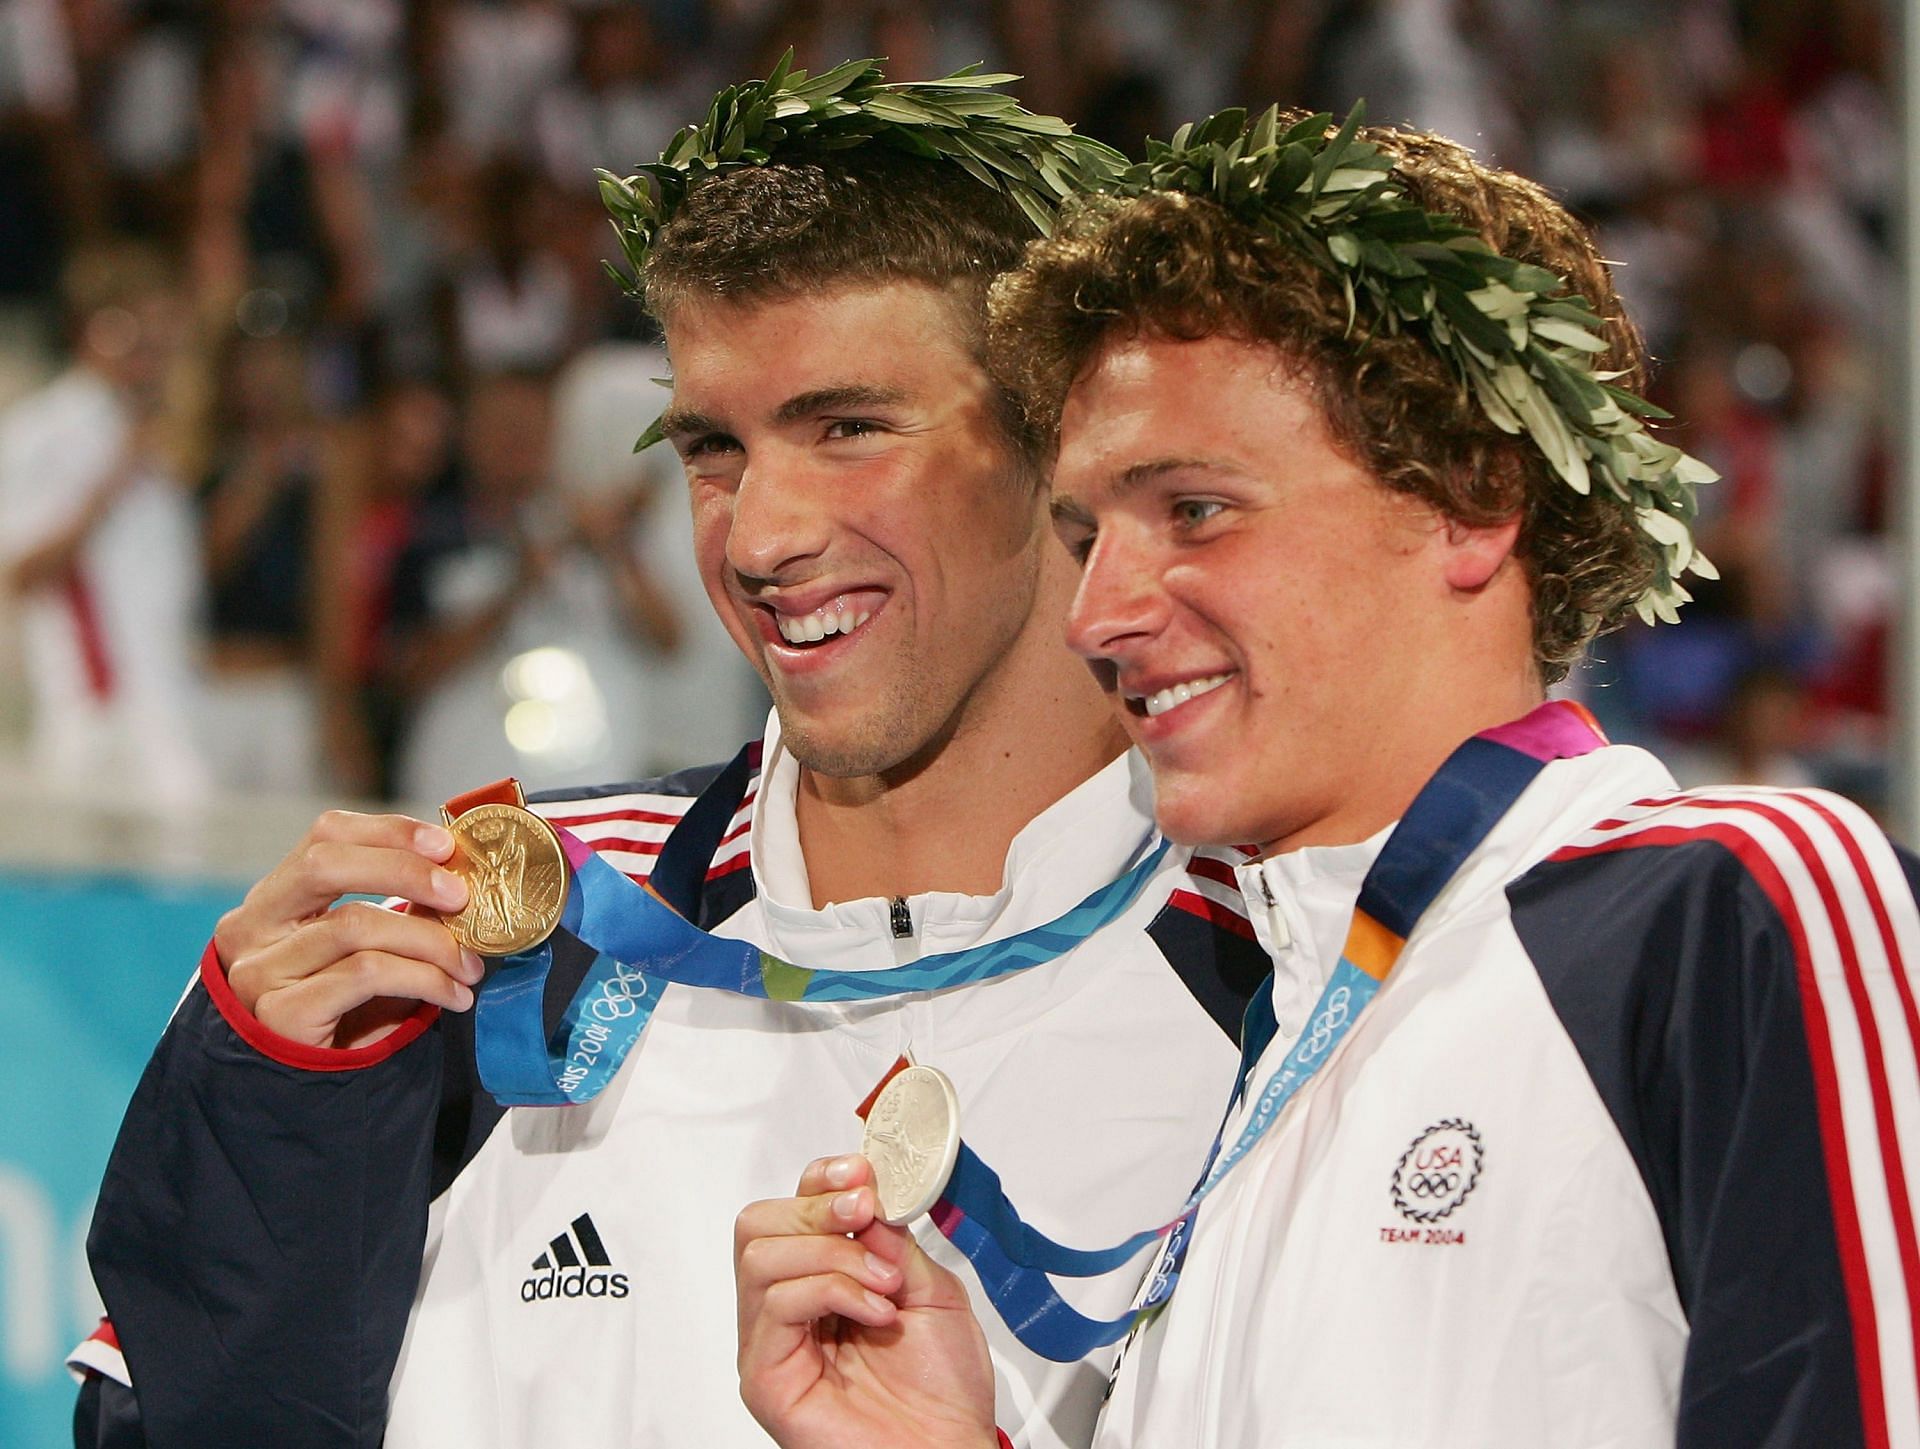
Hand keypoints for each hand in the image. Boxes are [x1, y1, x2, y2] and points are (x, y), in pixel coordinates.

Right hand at [216, 812, 482, 1050]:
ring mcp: (259, 971)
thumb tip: (459, 872)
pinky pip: (366, 974)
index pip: (324, 836)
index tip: (445, 845)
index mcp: (273, 898)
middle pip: (325, 866)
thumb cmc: (349, 1009)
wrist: (315, 1092)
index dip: (388, 831)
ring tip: (469, 967)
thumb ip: (401, 905)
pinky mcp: (281, 1014)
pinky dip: (424, 979)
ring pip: (356, 924)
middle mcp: (251, 928)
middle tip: (461, 896)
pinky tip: (452, 996)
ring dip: (431, 942)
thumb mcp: (371, 946)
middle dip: (405, 871)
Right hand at [735, 1155, 997, 1448]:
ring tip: (883, 1281)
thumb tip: (864, 1195)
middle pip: (757, 1224)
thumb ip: (893, 1240)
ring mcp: (770, 1344)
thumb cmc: (942, 1390)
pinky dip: (832, 1290)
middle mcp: (787, 1311)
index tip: (863, 1173)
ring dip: (832, 1252)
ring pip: (760, 1255)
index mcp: (818, 1283)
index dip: (820, 1180)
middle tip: (866, 1215)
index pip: (789, 1210)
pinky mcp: (765, 1377)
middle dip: (817, 1207)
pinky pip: (776, 1304)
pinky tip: (875, 1312)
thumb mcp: (930, 1288)